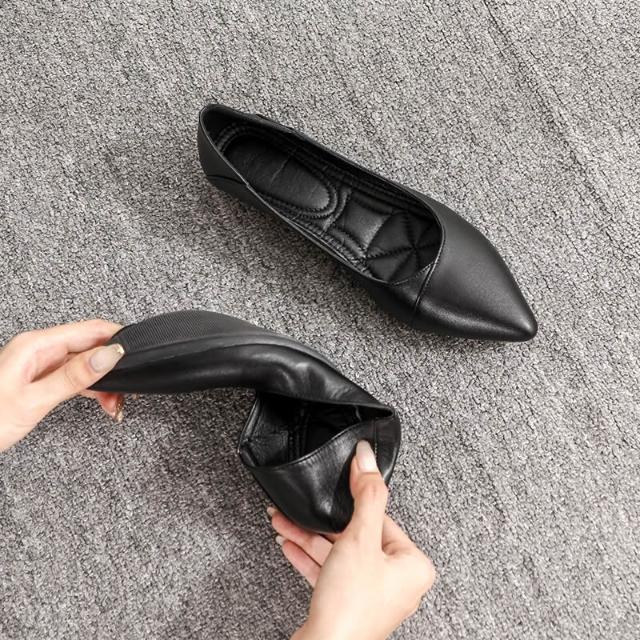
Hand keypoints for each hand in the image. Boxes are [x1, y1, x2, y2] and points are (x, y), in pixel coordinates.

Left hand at [0, 319, 124, 450]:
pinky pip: (74, 375)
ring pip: (85, 362)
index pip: (90, 329)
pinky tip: (102, 401)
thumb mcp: (34, 400)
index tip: (139, 354)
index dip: (118, 338)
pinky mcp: (39, 379)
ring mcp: (39, 364)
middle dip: (114, 364)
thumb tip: (109, 354)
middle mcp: (39, 349)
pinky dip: (91, 388)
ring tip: (115, 403)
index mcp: (36, 345)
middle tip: (128, 389)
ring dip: (105, 380)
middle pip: (90, 345)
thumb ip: (74, 376)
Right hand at [268, 441, 435, 639]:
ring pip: (338, 553)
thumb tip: (368, 458)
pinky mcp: (348, 603)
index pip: (381, 517)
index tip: (337, 482)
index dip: (353, 502)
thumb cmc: (351, 606)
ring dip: (308, 536)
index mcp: (413, 565)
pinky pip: (329, 571)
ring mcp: (371, 594)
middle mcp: (396, 581)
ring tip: (283, 521)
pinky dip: (309, 557)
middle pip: (356, 535)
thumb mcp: (360, 538)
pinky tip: (288, 542)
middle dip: (321, 521)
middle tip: (301, 506)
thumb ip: (366, 495)